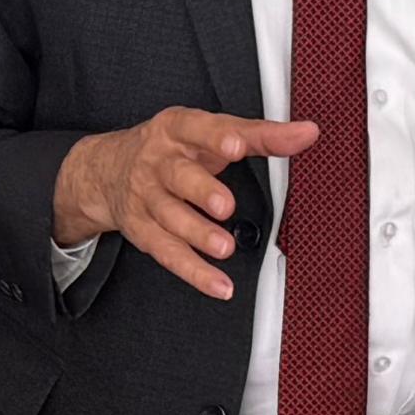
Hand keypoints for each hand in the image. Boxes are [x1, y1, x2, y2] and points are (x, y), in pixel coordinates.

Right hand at [51, 110, 314, 302]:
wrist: (108, 171)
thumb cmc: (173, 150)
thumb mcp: (209, 132)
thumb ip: (260, 135)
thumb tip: (306, 133)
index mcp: (178, 130)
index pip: (200, 129)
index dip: (218, 137)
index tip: (238, 146)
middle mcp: (159, 162)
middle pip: (178, 175)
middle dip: (201, 190)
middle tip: (225, 205)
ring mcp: (148, 198)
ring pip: (170, 217)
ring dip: (198, 234)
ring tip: (224, 248)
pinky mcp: (143, 231)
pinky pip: (169, 253)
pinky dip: (194, 272)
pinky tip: (219, 285)